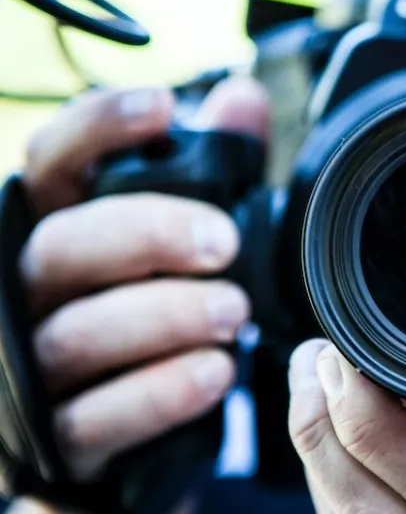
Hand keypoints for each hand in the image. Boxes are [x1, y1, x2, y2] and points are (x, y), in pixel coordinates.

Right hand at [16, 77, 268, 480]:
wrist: (143, 414)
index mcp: (65, 225)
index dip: (97, 127)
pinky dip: (159, 393)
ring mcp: (37, 366)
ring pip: (76, 334)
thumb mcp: (195, 230)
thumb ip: (218, 166)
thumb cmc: (162, 299)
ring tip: (232, 312)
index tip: (163, 107)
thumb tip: (242, 98)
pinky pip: (95, 418)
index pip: (53, 161)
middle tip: (222, 243)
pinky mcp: (60, 438)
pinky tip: (213, 372)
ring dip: (164, 317)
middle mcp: (33, 288)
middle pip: (62, 245)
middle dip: (147, 235)